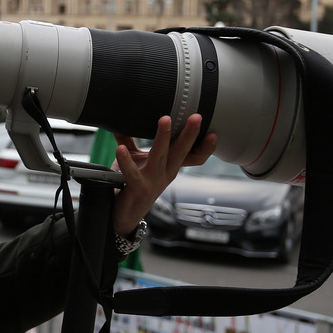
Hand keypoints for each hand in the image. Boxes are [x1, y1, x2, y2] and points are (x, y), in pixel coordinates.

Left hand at [110, 114, 216, 236]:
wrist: (122, 215)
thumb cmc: (130, 184)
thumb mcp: (135, 160)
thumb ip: (128, 140)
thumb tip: (121, 119)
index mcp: (169, 166)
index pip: (191, 155)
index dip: (203, 146)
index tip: (212, 131)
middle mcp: (165, 174)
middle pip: (181, 152)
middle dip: (189, 134)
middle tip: (196, 117)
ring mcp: (152, 182)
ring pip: (160, 157)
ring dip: (163, 138)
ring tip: (165, 120)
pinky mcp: (137, 189)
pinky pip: (132, 173)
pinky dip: (126, 161)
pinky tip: (120, 149)